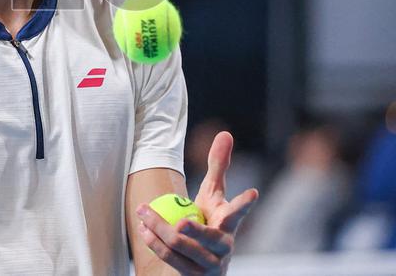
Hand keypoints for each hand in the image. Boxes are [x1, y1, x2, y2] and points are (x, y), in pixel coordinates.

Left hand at [136, 132, 257, 274]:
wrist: (201, 257)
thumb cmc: (208, 218)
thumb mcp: (212, 192)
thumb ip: (218, 165)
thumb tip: (225, 133)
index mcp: (230, 224)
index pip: (238, 213)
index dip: (245, 203)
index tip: (253, 192)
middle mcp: (225, 247)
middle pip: (208, 237)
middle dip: (192, 230)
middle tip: (178, 222)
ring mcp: (211, 265)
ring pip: (183, 248)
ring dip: (159, 230)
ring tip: (142, 214)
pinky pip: (171, 260)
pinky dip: (155, 243)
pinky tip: (143, 230)